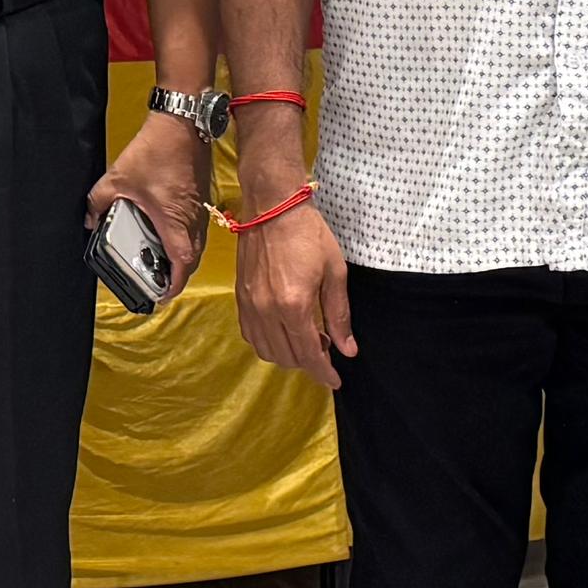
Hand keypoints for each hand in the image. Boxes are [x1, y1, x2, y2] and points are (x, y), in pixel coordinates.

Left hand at [86, 113, 208, 296]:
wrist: (182, 123)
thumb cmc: (157, 150)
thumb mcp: (118, 178)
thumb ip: (98, 201)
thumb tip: (90, 218)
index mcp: (174, 221)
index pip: (181, 264)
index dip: (173, 284)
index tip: (160, 295)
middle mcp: (192, 220)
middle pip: (191, 259)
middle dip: (176, 275)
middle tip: (157, 282)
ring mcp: (199, 209)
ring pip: (195, 245)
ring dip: (181, 257)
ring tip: (160, 262)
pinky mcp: (200, 198)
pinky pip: (196, 229)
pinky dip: (184, 239)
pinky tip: (165, 233)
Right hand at [234, 196, 356, 391]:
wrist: (272, 206)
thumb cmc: (309, 234)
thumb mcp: (335, 272)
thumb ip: (339, 315)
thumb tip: (348, 349)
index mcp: (294, 306)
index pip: (309, 354)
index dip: (324, 372)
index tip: (336, 380)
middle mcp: (267, 311)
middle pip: (287, 357)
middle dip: (309, 362)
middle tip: (326, 347)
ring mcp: (249, 306)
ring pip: (266, 350)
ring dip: (288, 355)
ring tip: (306, 339)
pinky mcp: (239, 298)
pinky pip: (251, 335)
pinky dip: (268, 343)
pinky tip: (283, 331)